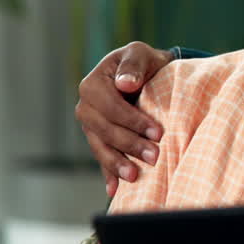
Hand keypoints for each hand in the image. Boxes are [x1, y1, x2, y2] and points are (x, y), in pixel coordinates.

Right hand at [74, 41, 172, 195]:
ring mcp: (90, 125)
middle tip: (154, 156)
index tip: (157, 132)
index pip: (110, 106)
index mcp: (92, 84)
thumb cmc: (144, 63)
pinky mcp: (98, 139)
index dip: (133, 120)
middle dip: (129, 144)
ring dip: (117, 163)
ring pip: (100, 147)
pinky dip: (107, 173)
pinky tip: (114, 190)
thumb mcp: (139, 54)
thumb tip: (124, 84)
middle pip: (104, 130)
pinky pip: (101, 157)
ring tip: (134, 176)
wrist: (146, 74)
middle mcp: (86, 107)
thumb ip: (133, 65)